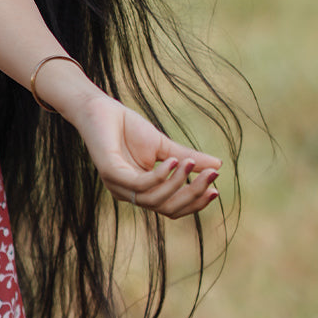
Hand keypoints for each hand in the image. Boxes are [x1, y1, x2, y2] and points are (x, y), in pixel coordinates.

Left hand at [72, 93, 220, 218]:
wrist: (100, 108)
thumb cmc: (128, 127)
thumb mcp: (164, 146)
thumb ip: (187, 159)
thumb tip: (218, 166)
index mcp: (141, 191)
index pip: (171, 208)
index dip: (194, 203)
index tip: (216, 189)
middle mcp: (129, 193)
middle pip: (166, 208)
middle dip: (192, 194)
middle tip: (211, 177)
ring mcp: (117, 185)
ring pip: (154, 200)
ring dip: (178, 183)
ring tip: (192, 164)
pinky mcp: (110, 172)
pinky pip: (139, 184)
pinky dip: (159, 176)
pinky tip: (173, 161)